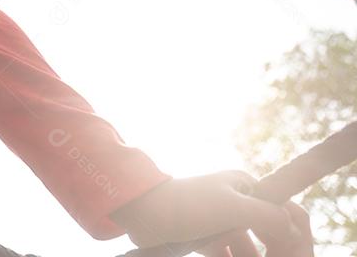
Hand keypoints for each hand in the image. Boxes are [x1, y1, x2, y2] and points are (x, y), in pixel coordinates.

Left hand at [110, 170, 312, 256]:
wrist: (143, 212)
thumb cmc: (188, 204)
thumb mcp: (233, 207)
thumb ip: (267, 215)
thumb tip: (293, 228)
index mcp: (244, 186)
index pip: (280, 209)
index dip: (288, 233)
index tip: (286, 252)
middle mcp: (235, 200)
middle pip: (264, 231)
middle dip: (269, 250)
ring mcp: (219, 219)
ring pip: (245, 246)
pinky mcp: (203, 235)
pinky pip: (224, 252)